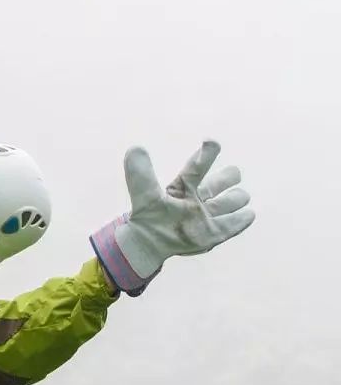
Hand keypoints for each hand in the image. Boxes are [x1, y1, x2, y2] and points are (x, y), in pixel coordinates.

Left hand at [90, 140, 254, 295]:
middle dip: (228, 177)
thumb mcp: (143, 192)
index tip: (211, 142)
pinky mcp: (214, 233)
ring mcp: (208, 215)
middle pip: (220, 182)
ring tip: (239, 197)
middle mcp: (199, 197)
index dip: (205, 155)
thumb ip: (139, 173)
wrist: (149, 242)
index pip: (196, 168)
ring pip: (232, 201)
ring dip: (236, 198)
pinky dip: (242, 219)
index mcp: (183, 186)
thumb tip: (135, 148)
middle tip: (232, 174)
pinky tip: (248, 214)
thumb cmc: (147, 215)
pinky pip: (233, 225)